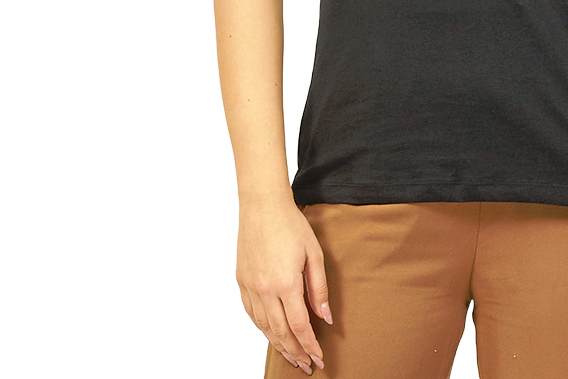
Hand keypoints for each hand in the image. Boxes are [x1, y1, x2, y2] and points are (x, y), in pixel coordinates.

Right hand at [237, 199, 332, 372]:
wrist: (262, 205)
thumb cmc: (291, 224)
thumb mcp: (314, 253)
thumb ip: (319, 287)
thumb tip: (326, 317)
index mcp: (286, 283)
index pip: (299, 326)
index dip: (309, 345)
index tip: (318, 358)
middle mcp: (265, 289)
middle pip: (281, 332)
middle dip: (295, 352)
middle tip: (306, 365)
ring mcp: (250, 286)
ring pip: (264, 326)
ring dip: (278, 344)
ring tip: (291, 356)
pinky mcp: (241, 280)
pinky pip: (251, 313)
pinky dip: (262, 328)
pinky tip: (271, 333)